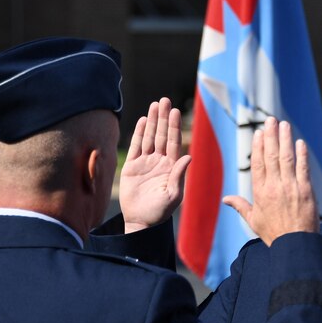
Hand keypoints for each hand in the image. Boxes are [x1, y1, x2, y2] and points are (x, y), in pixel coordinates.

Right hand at [119, 98, 191, 233]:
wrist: (141, 222)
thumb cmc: (159, 212)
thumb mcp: (173, 195)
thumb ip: (179, 175)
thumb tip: (188, 156)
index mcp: (171, 167)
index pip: (173, 142)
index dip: (174, 126)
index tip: (175, 110)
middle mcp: (160, 161)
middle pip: (162, 135)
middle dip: (163, 118)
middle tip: (164, 100)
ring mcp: (146, 163)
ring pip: (150, 137)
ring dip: (152, 121)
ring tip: (154, 104)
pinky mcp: (132, 167)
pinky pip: (136, 146)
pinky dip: (140, 133)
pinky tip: (144, 120)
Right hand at [223, 117, 317, 244]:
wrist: (295, 245)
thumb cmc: (274, 234)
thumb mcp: (253, 221)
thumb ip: (240, 206)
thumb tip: (225, 199)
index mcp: (260, 193)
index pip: (258, 164)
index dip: (258, 147)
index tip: (259, 133)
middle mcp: (274, 187)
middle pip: (271, 156)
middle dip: (271, 136)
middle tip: (270, 120)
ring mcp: (290, 188)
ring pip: (286, 158)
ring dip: (285, 139)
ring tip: (284, 124)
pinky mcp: (306, 191)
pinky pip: (303, 168)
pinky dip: (301, 154)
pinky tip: (300, 142)